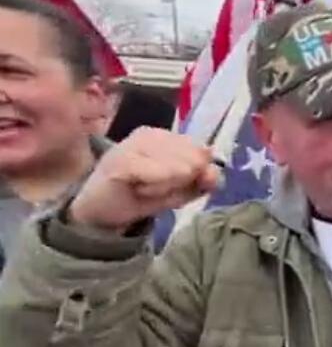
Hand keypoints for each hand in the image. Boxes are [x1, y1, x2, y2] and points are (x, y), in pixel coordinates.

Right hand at [68, 127, 220, 233]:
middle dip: (181, 183)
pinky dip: (153, 189)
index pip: (202, 153)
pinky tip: (138, 189)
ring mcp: (133, 143)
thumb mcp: (182, 191)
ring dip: (165, 187)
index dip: (197, 176)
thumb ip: (204, 180)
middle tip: (155, 188)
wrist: (102, 213)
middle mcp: (151, 133)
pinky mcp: (121, 159)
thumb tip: (214, 170)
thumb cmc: (143, 196)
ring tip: (145, 188)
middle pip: (192, 161)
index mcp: (167, 136)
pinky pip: (157, 175)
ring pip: (177, 168)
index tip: (176, 185)